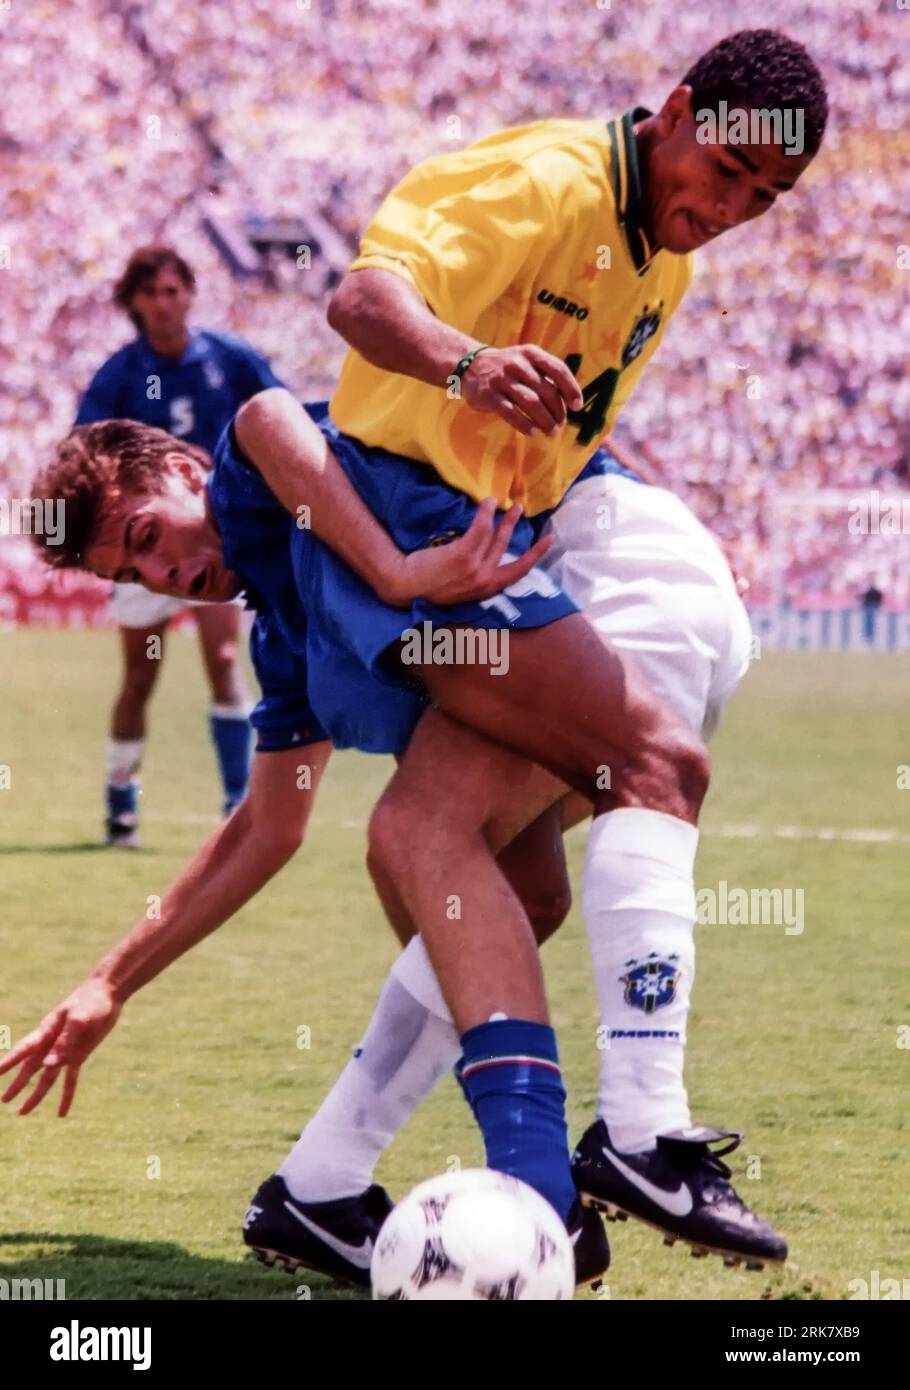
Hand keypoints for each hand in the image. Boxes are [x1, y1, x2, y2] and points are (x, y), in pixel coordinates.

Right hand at [0, 978, 122, 1116]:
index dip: (9, 1061)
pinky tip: (62, 1113)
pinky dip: (66, 1096)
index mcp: (47, 1031)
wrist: (107, 994)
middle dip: (17, 1084)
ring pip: (46, 1078)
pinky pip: (70, 1079)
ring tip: (23, 1112)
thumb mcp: (79, 1019)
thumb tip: (48, 1065)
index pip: (24, 1049)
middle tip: (4, 1100)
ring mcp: (64, 1051)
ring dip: (35, 1095)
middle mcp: (52, 1044)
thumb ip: (65, 1042)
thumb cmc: (90, 1001)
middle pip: (30, 1068)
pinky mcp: (78, 1055)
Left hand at [389, 498, 553, 605]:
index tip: (549, 541)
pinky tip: (486, 502)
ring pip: (495, 535)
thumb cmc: (428, 584)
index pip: (518, 572)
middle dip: (514, 525)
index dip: (536, 555)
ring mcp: (475, 569)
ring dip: (501, 516)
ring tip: (501, 501)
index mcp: (486, 590)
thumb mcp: (459, 585)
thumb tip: (484, 551)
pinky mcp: (464, 555)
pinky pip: (481, 528)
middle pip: (506, 547)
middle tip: (519, 507)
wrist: (405, 585)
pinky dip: (485, 513)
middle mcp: (485, 581)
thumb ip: (475, 572)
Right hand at [460, 344, 583, 436]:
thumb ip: (546, 376)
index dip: (571, 389)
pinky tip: (533, 432)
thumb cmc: (507, 369)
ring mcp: (502, 379)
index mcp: (531, 354)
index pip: (558, 370)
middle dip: (557, 411)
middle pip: (546, 391)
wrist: (469, 365)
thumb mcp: (527, 361)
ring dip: (544, 421)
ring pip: (531, 402)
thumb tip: (569, 401)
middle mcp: (517, 363)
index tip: (577, 406)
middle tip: (560, 425)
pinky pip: (511, 412)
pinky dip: (524, 424)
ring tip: (551, 432)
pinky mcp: (488, 395)